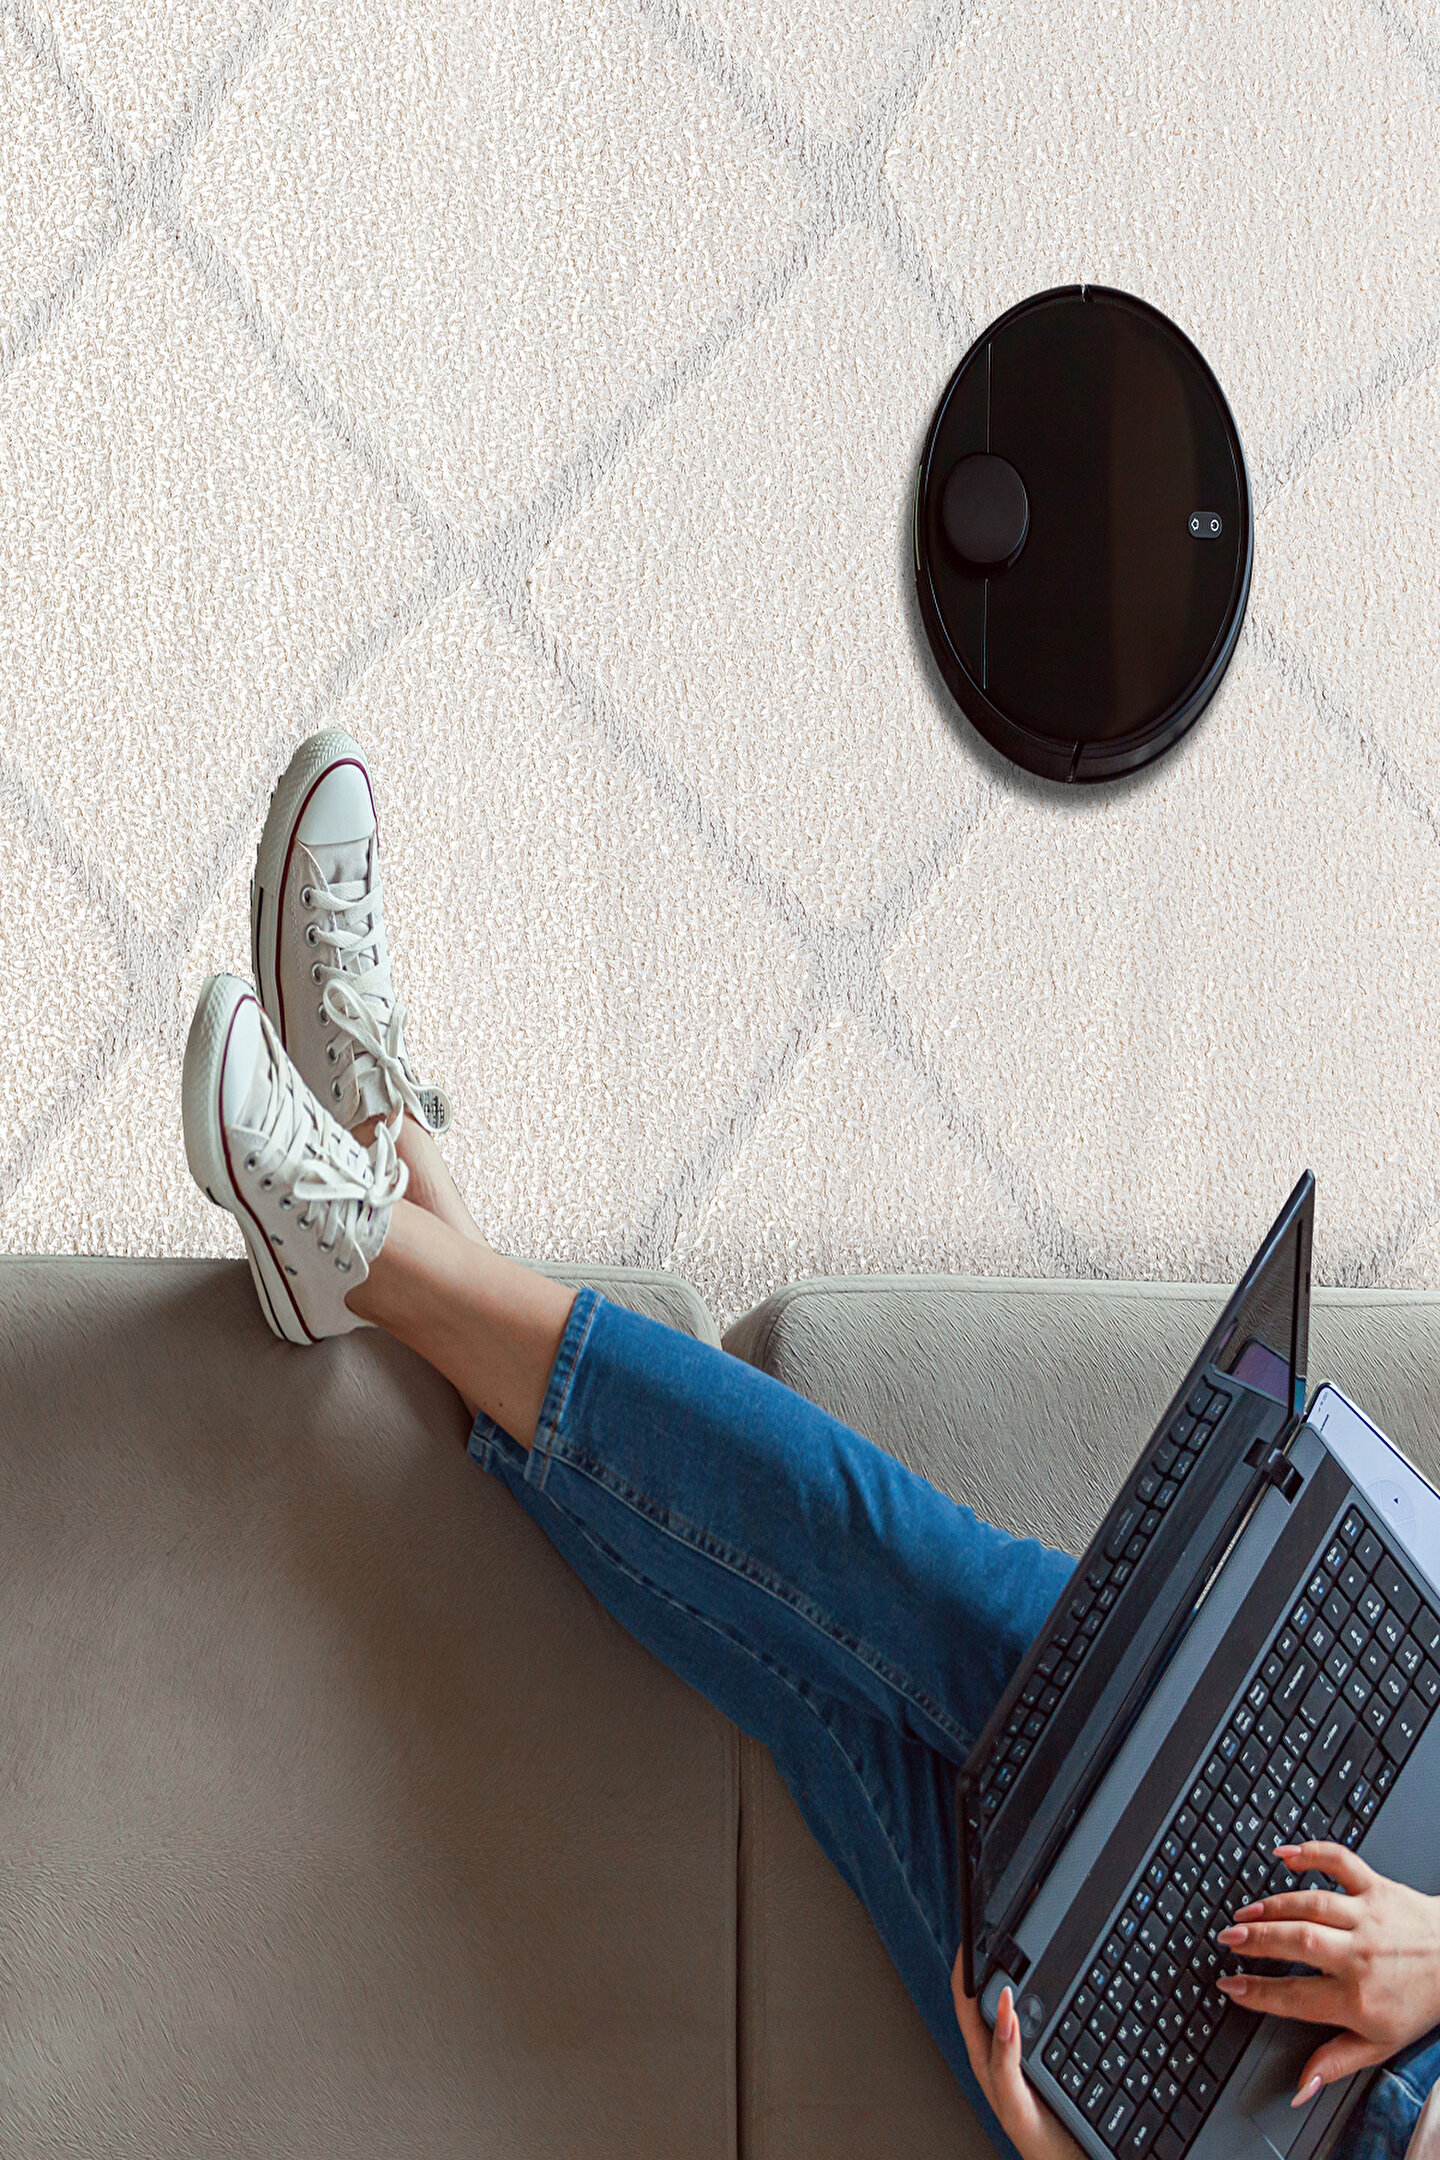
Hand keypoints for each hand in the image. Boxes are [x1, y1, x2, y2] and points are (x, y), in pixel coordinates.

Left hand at [952, 1951, 1082, 2159]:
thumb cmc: (1041, 2145)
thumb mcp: (1015, 2101)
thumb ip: (1005, 2059)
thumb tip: (1004, 2006)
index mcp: (985, 2057)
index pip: (966, 1999)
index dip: (965, 1966)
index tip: (972, 1936)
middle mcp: (1001, 2052)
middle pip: (988, 1995)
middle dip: (991, 1961)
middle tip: (999, 1927)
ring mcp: (1022, 2056)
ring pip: (1016, 2004)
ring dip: (1016, 1974)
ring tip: (1020, 1945)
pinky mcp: (1044, 2061)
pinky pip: (1039, 2018)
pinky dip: (1041, 1996)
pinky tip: (1049, 1986)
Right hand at [1216, 1841, 1439, 2104]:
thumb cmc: (1418, 2003)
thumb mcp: (1380, 2044)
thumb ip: (1335, 2062)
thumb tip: (1300, 2087)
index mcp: (1358, 1999)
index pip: (1294, 1997)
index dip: (1256, 1993)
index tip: (1229, 1986)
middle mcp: (1360, 1955)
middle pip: (1297, 1941)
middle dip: (1255, 1940)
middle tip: (1227, 1939)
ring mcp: (1367, 1917)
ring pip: (1310, 1904)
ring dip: (1272, 1906)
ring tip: (1244, 1912)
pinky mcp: (1376, 1887)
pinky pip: (1340, 1862)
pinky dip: (1310, 1853)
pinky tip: (1282, 1855)